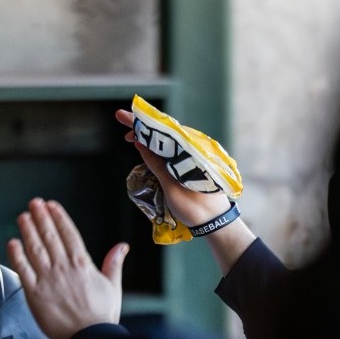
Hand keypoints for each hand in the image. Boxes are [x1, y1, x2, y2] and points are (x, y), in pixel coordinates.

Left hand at [7, 198, 125, 338]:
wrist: (90, 338)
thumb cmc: (101, 318)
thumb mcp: (113, 287)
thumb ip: (114, 264)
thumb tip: (122, 247)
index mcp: (82, 264)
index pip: (68, 234)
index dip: (58, 217)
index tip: (51, 206)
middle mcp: (63, 268)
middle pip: (49, 236)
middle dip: (41, 217)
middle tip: (34, 204)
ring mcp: (48, 279)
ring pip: (35, 248)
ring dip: (28, 230)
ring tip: (23, 217)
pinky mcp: (35, 293)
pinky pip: (23, 269)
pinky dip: (16, 255)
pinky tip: (12, 243)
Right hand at [116, 108, 236, 227]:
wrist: (216, 223)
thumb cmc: (196, 208)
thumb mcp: (171, 187)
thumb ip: (157, 164)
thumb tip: (141, 144)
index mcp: (191, 152)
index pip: (164, 131)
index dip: (142, 123)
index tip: (123, 115)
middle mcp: (194, 149)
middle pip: (166, 133)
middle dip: (144, 127)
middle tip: (123, 126)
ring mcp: (194, 157)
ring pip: (169, 141)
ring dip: (150, 138)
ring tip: (132, 137)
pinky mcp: (192, 165)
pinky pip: (174, 150)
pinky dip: (159, 148)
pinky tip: (148, 148)